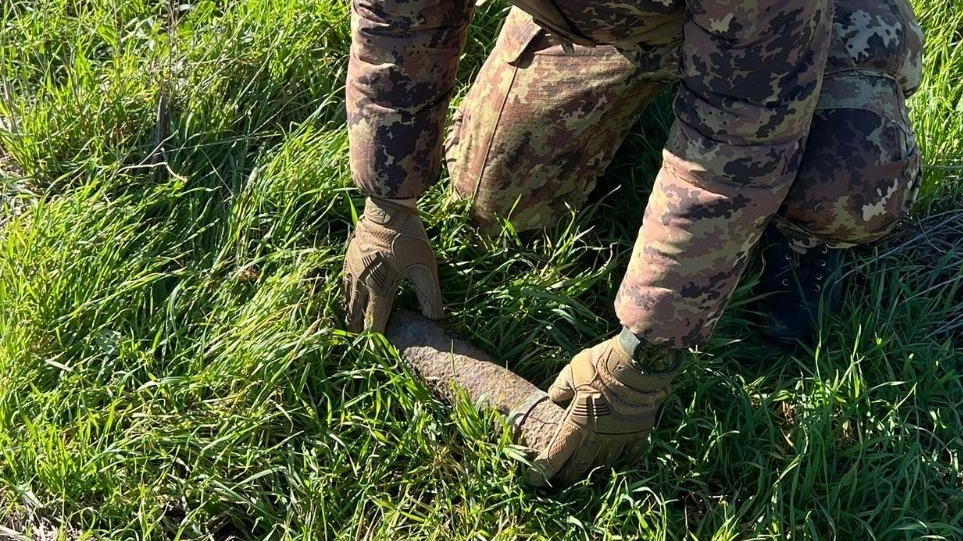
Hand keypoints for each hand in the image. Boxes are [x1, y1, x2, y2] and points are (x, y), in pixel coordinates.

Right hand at [343, 197, 443, 332]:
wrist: (388, 211)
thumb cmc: (410, 239)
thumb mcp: (426, 269)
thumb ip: (430, 296)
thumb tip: (436, 320)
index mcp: (380, 289)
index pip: (375, 321)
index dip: (375, 337)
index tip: (377, 349)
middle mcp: (362, 284)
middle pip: (356, 315)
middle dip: (359, 330)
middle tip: (361, 343)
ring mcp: (352, 271)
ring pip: (347, 300)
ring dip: (350, 314)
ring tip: (352, 326)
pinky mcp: (348, 259)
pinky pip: (344, 284)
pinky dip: (346, 296)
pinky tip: (349, 299)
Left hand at [529, 329, 680, 485]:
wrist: (638, 363)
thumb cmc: (600, 365)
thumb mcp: (572, 372)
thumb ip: (561, 388)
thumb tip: (554, 396)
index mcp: (577, 423)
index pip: (556, 456)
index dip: (543, 470)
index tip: (533, 478)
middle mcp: (598, 437)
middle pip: (579, 466)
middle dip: (566, 477)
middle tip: (558, 482)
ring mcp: (620, 437)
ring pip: (604, 464)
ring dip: (592, 470)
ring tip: (585, 473)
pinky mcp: (639, 432)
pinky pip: (630, 454)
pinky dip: (622, 459)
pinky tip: (617, 460)